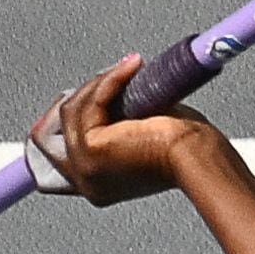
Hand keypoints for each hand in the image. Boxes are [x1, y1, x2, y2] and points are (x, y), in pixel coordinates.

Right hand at [27, 54, 213, 206]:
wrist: (199, 156)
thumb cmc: (186, 148)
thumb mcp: (138, 137)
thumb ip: (114, 125)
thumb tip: (99, 96)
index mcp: (96, 185)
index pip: (56, 152)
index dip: (60, 121)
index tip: (75, 94)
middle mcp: (85, 182)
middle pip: (55, 128)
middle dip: (79, 96)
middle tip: (107, 77)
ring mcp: (83, 167)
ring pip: (73, 110)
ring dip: (100, 84)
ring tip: (130, 70)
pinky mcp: (91, 149)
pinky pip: (89, 103)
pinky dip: (109, 81)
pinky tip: (131, 68)